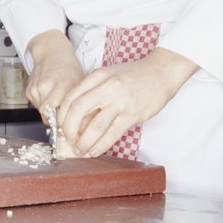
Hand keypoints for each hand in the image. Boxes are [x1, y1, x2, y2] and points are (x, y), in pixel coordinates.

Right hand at [26, 30, 84, 119]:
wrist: (52, 53)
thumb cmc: (68, 68)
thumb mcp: (80, 84)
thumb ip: (80, 104)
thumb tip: (83, 126)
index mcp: (63, 85)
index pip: (59, 115)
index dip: (64, 123)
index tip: (70, 126)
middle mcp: (47, 86)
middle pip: (48, 116)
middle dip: (56, 119)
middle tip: (64, 115)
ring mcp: (35, 88)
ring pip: (41, 112)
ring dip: (49, 111)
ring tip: (57, 99)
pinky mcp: (28, 91)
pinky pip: (36, 106)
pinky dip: (43, 104)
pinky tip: (49, 94)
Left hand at [57, 47, 198, 156]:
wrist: (161, 71)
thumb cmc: (133, 75)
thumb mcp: (108, 75)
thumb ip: (92, 90)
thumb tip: (75, 116)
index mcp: (97, 76)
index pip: (71, 97)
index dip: (62, 115)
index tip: (60, 126)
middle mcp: (106, 88)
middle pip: (78, 111)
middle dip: (68, 129)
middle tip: (68, 139)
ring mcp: (120, 101)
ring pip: (94, 126)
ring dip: (83, 142)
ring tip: (79, 150)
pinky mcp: (132, 114)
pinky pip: (112, 134)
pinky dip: (100, 146)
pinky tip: (94, 152)